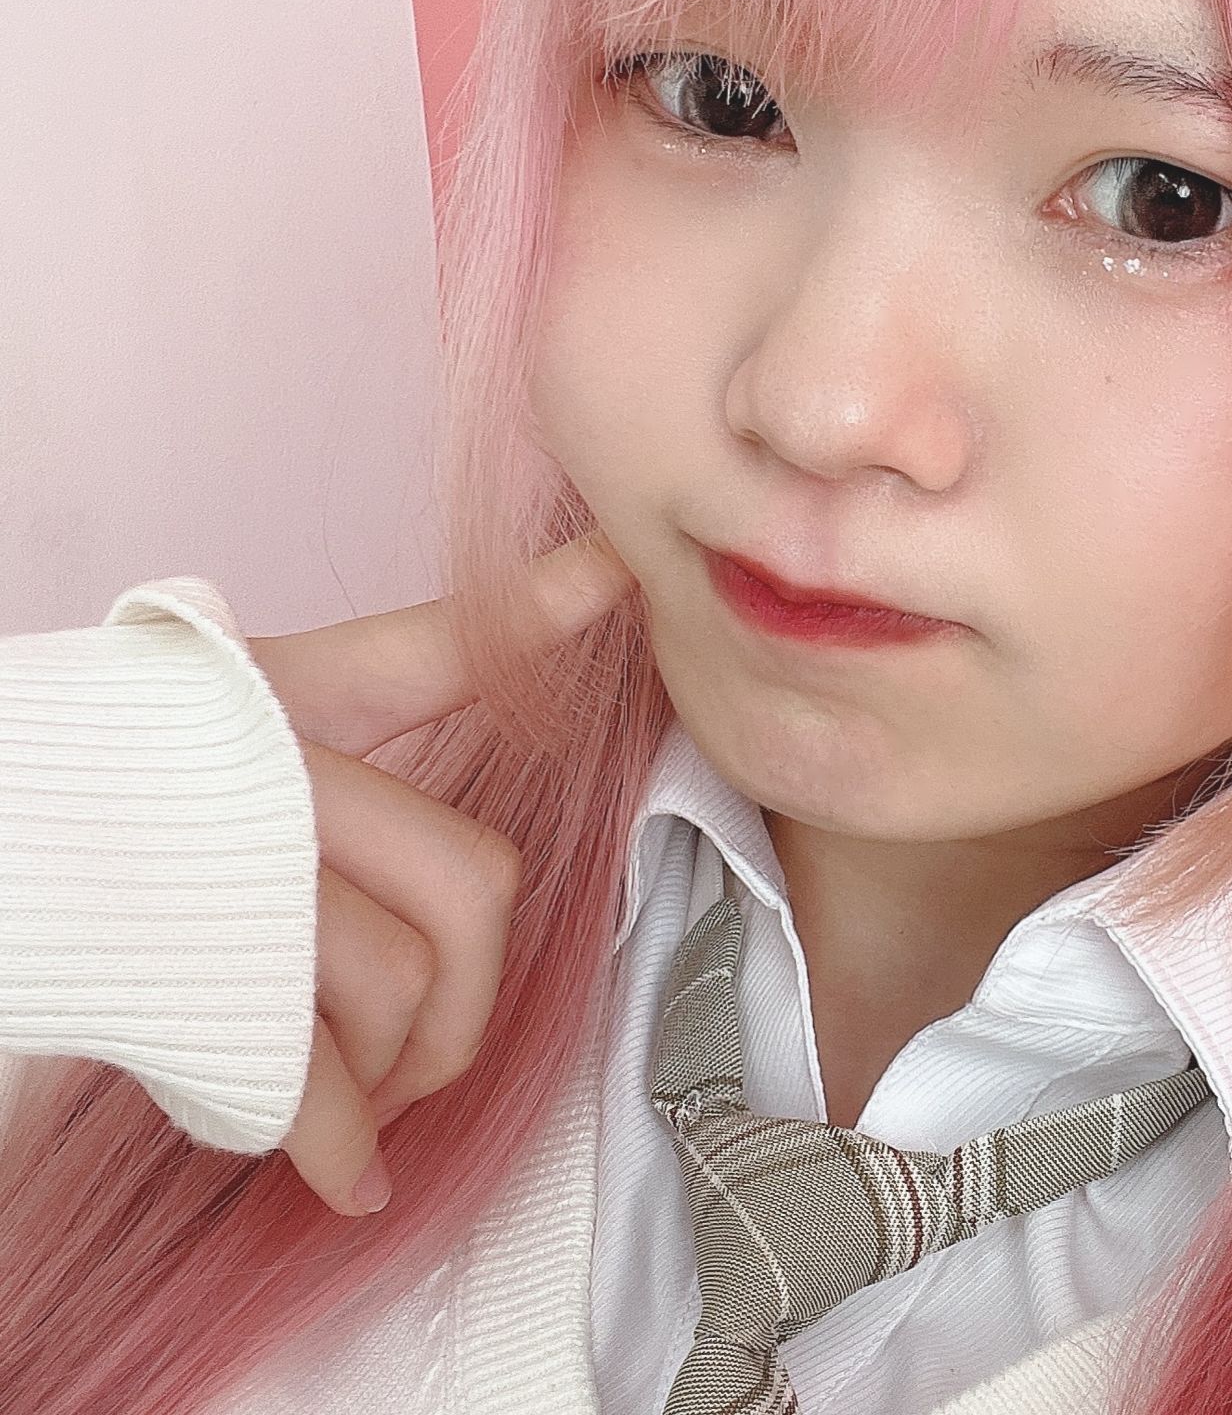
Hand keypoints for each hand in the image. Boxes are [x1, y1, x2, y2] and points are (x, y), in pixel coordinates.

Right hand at [242, 530, 637, 1217]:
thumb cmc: (99, 792)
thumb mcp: (230, 715)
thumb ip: (376, 704)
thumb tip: (533, 657)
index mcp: (285, 696)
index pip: (437, 650)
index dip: (542, 605)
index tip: (622, 566)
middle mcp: (275, 773)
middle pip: (468, 884)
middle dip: (469, 993)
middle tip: (432, 1045)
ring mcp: (238, 870)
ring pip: (398, 981)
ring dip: (396, 1068)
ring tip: (363, 1089)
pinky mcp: (193, 975)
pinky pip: (305, 1078)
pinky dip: (340, 1146)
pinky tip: (355, 1174)